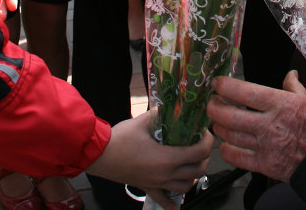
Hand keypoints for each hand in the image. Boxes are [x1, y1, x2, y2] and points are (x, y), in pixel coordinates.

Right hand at [86, 110, 212, 198]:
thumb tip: (170, 105)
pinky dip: (172, 204)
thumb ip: (160, 113)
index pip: (199, 152)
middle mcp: (165, 174)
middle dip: (204, 157)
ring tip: (191, 163)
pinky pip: (163, 201)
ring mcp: (157, 183)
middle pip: (198, 170)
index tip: (204, 132)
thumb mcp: (142, 121)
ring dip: (193, 175)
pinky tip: (176, 206)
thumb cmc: (119, 138)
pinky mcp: (147, 188)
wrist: (98, 155)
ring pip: (186, 186)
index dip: (207, 141)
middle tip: (200, 144)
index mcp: (166, 158)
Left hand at [206, 71, 305, 182]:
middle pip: (229, 114)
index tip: (217, 83)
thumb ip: (293, 87)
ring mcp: (265, 146)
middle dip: (214, 107)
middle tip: (212, 102)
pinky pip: (237, 158)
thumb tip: (290, 74)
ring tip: (218, 122)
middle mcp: (269, 124)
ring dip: (219, 127)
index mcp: (280, 103)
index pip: (243, 91)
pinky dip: (227, 151)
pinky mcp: (264, 165)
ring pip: (229, 135)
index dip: (224, 86)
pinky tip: (226, 145)